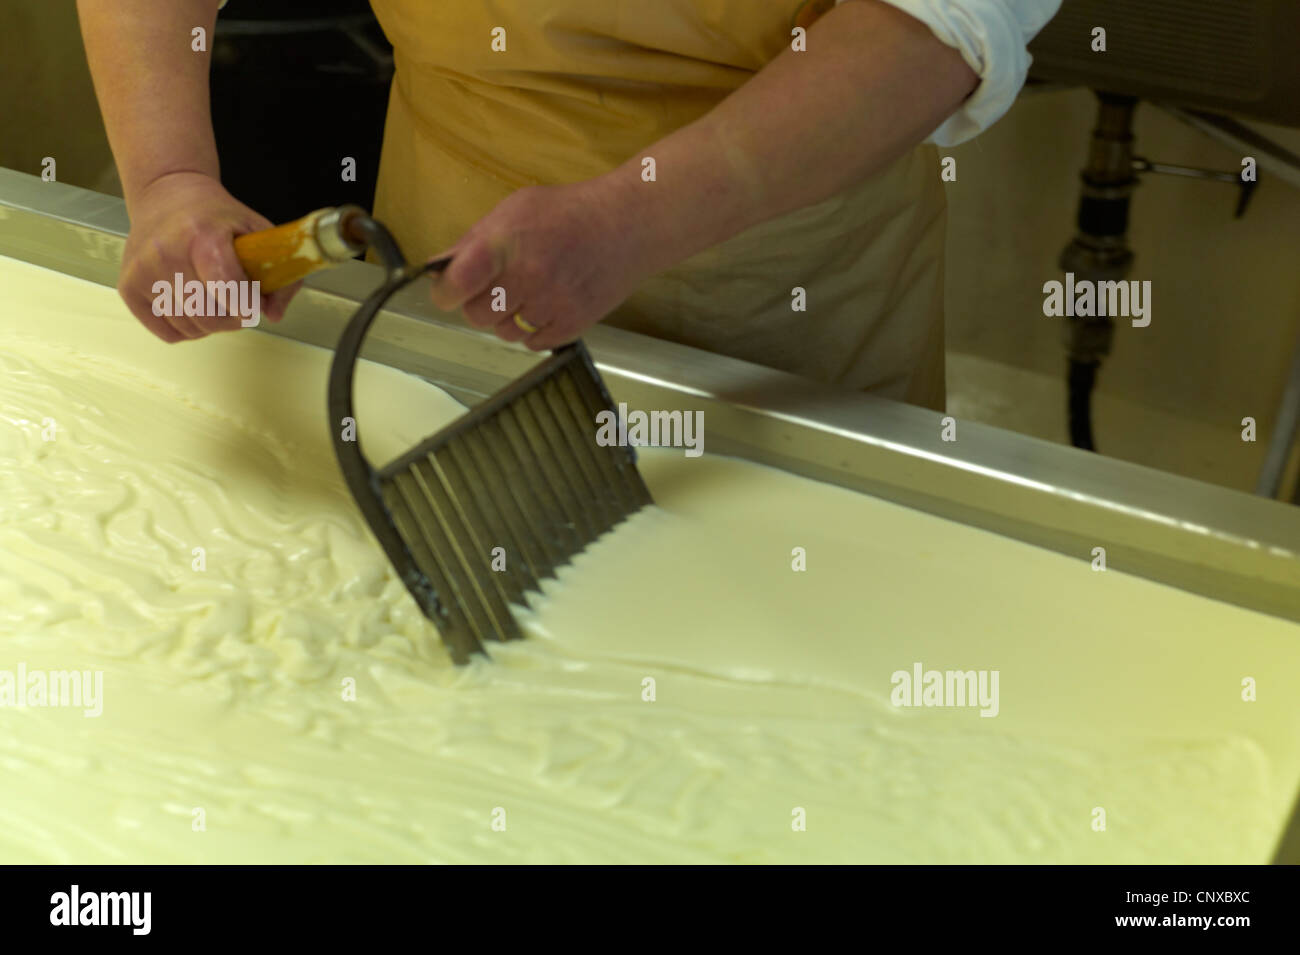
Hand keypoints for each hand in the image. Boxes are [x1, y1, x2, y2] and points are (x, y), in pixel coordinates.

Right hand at [118, 171, 299, 341]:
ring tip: (217, 302)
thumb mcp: (257, 231)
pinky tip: (193, 306)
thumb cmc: (216, 218)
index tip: (254, 305)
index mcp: (201, 235)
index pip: (225, 285)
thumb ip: (277, 275)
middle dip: (234, 319)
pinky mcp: (128, 288)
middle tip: (239, 306)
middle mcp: (165, 253)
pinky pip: (168, 333)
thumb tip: (273, 315)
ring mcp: (142, 272)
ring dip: (212, 325)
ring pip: (190, 328)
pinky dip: (188, 329)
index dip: (245, 304)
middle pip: (208, 315)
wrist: (166, 196)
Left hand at [428, 178, 651, 350]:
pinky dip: (534, 329)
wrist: (628, 225)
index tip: (450, 291)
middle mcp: (525, 278)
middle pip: (476, 316)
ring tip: (529, 292)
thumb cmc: (567, 212)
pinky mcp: (572, 324)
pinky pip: (533, 343)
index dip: (446, 292)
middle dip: (480, 302)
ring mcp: (551, 305)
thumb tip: (440, 269)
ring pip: (504, 333)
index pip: (455, 285)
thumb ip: (474, 240)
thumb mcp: (515, 209)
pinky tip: (548, 304)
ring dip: (508, 318)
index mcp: (503, 244)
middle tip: (499, 285)